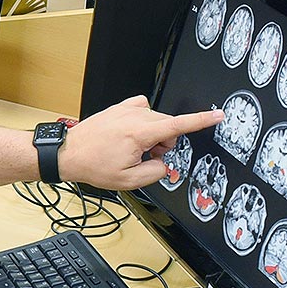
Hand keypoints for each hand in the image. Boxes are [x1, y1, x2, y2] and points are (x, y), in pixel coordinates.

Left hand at [60, 96, 223, 189]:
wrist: (68, 153)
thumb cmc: (92, 164)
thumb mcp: (128, 180)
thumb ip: (155, 172)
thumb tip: (163, 164)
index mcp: (139, 133)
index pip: (179, 125)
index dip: (202, 120)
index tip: (217, 115)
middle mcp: (134, 116)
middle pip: (167, 127)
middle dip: (162, 144)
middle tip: (143, 157)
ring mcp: (126, 109)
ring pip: (155, 120)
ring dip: (151, 135)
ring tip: (130, 149)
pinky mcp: (119, 107)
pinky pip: (142, 111)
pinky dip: (142, 124)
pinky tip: (129, 135)